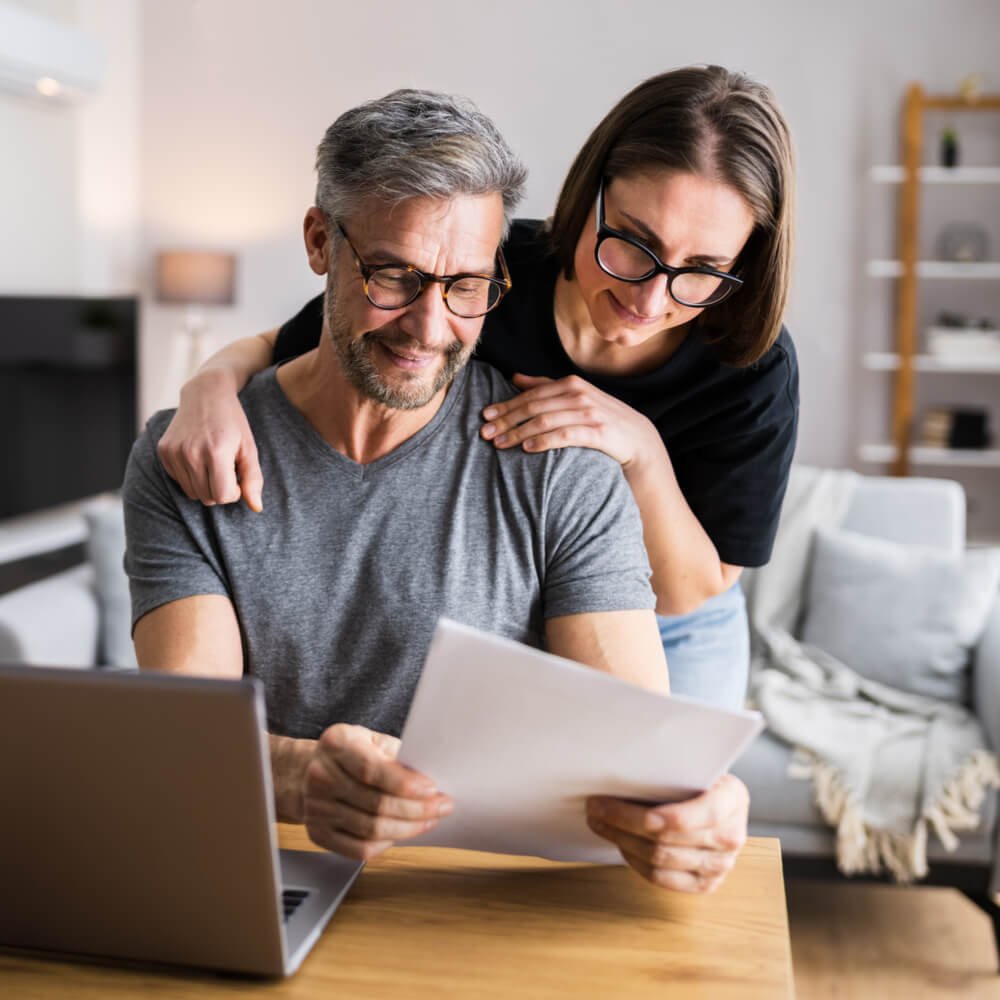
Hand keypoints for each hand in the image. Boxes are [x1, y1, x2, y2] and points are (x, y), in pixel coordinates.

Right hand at [157, 370, 263, 510]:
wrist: (206, 393)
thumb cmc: (233, 423)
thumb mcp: (249, 448)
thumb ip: (253, 479)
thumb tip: (256, 508)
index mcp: (216, 452)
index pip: (223, 496)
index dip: (234, 492)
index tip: (238, 476)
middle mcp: (191, 453)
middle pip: (207, 498)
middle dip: (221, 490)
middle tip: (227, 469)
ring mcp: (174, 452)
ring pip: (192, 493)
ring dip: (206, 485)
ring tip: (214, 464)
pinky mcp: (164, 451)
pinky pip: (179, 481)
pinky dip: (191, 476)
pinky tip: (199, 457)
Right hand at [302, 724, 453, 860]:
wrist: (309, 769)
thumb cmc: (351, 752)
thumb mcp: (372, 739)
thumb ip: (396, 754)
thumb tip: (428, 777)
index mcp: (336, 743)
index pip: (371, 769)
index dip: (404, 783)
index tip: (432, 789)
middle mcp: (321, 775)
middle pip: (375, 804)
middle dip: (417, 809)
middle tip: (442, 806)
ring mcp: (316, 808)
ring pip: (371, 829)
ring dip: (408, 828)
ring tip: (430, 820)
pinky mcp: (317, 833)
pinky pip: (358, 849)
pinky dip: (387, 844)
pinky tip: (402, 833)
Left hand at [481, 373, 657, 468]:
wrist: (637, 440)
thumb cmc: (600, 418)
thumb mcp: (575, 398)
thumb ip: (545, 386)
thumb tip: (514, 377)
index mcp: (571, 384)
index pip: (530, 394)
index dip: (506, 405)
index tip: (485, 417)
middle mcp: (578, 394)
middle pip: (533, 407)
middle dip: (506, 420)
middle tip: (485, 433)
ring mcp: (588, 413)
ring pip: (544, 421)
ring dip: (518, 433)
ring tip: (499, 444)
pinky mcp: (597, 432)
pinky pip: (563, 436)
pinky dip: (542, 441)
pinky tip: (526, 449)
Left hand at [585, 773, 748, 892]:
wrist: (718, 802)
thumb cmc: (697, 779)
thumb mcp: (694, 766)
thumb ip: (671, 771)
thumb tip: (623, 771)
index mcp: (733, 798)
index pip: (704, 813)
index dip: (670, 816)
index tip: (636, 812)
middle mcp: (731, 836)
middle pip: (669, 839)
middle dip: (624, 821)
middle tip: (596, 806)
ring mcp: (720, 864)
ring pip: (660, 860)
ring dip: (622, 840)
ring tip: (599, 822)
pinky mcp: (704, 884)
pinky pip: (661, 879)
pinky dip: (634, 861)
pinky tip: (620, 843)